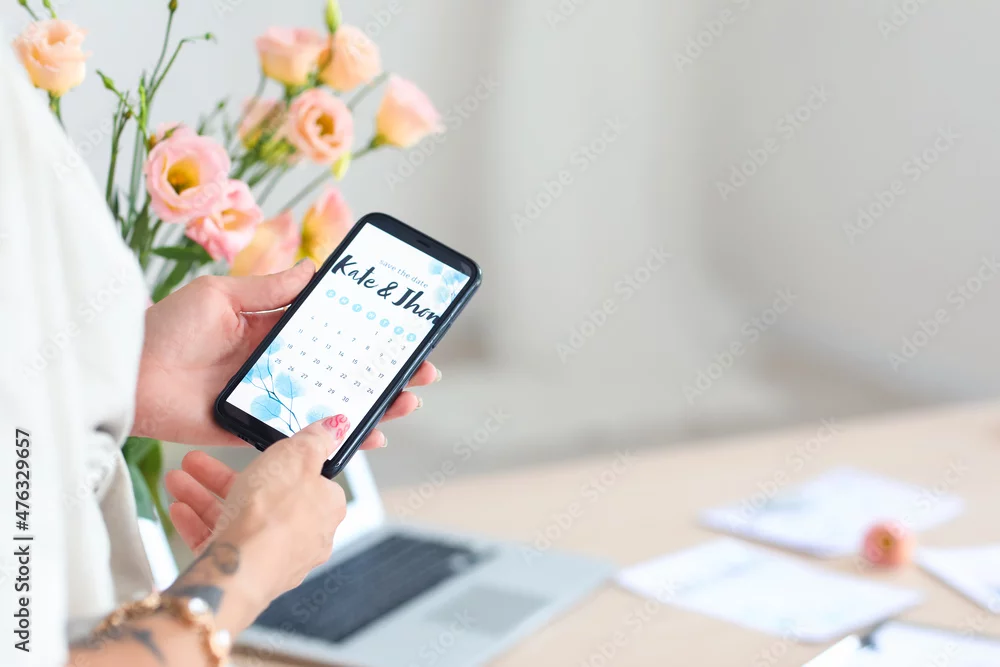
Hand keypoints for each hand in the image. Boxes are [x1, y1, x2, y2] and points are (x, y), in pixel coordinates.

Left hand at [133, 260, 439, 446]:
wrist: (126, 376)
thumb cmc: (165, 328)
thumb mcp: (220, 295)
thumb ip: (268, 290)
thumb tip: (313, 269)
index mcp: (271, 329)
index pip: (333, 332)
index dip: (369, 334)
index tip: (404, 334)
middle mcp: (277, 364)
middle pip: (344, 370)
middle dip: (385, 374)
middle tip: (421, 374)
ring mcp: (272, 397)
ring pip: (333, 403)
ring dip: (372, 406)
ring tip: (404, 406)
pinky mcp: (258, 428)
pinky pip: (304, 435)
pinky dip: (335, 438)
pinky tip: (365, 437)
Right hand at [164, 416, 351, 635]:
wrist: (242, 569)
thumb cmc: (275, 513)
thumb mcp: (298, 456)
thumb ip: (316, 440)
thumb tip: (336, 427)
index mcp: (324, 506)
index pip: (305, 477)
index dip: (275, 460)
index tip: (251, 449)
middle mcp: (304, 534)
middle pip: (262, 496)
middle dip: (221, 476)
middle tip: (196, 462)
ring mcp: (274, 555)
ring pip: (236, 518)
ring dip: (202, 497)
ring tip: (176, 480)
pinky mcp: (246, 573)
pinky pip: (222, 544)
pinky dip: (198, 525)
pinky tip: (178, 510)